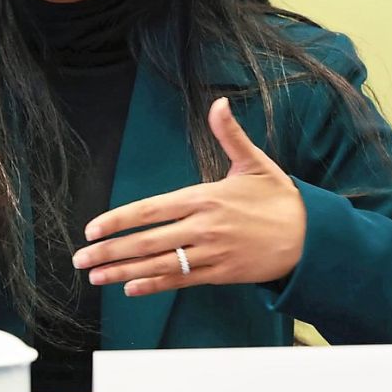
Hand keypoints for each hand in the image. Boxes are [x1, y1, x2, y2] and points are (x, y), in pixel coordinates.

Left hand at [71, 97, 305, 295]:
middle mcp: (202, 227)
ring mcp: (210, 254)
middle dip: (109, 251)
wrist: (310, 237)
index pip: (150, 209)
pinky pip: (180, 282)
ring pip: (158, 265)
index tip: (93, 228)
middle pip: (146, 241)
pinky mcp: (220, 274)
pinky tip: (129, 289)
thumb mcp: (254, 161)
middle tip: (80, 258)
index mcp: (204, 197)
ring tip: (95, 276)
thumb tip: (219, 103)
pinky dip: (153, 285)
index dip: (118, 220)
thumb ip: (229, 134)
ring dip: (123, 271)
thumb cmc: (279, 198)